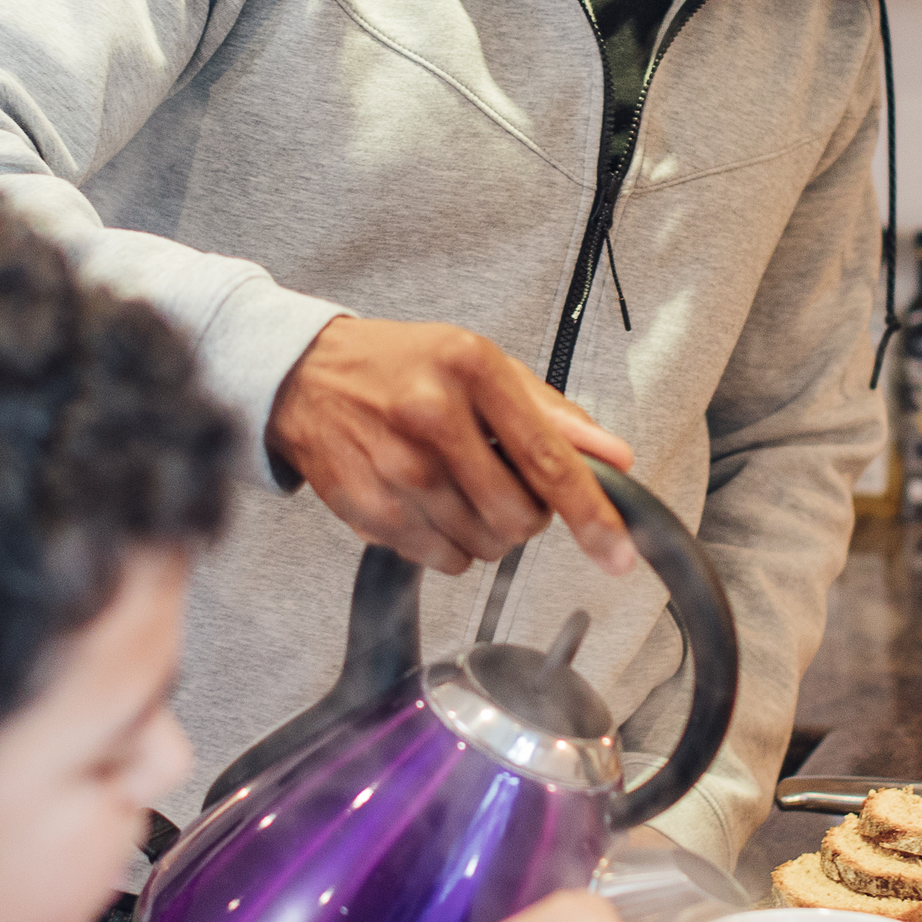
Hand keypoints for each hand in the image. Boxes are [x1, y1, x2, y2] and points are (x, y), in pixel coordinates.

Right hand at [267, 317, 636, 573]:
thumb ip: (551, 413)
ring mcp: (397, 468)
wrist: (303, 375)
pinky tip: (428, 502)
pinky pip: (442, 558)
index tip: (618, 554)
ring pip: (483, 545)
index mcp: (471, 370)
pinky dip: (450, 544)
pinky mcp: (369, 508)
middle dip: (527, 517)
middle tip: (505, 485)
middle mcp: (432, 418)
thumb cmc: (400, 366)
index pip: (547, 458)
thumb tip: (613, 458)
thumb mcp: (479, 363)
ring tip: (457, 486)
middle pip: (518, 517)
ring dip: (487, 531)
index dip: (591, 513)